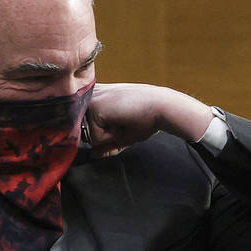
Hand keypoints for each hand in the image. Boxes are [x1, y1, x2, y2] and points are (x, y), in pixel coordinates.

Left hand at [86, 83, 213, 157]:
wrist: (162, 107)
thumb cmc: (148, 117)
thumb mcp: (124, 134)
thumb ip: (107, 144)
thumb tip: (92, 155)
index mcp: (98, 96)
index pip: (91, 126)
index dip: (109, 132)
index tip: (126, 120)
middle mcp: (91, 96)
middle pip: (88, 132)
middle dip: (108, 135)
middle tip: (127, 121)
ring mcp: (90, 101)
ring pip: (89, 136)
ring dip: (109, 136)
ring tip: (125, 120)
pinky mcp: (93, 108)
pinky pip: (94, 138)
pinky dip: (111, 137)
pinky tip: (123, 121)